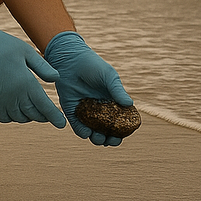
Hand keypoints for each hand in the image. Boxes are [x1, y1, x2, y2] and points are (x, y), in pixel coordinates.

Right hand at [0, 16, 66, 127]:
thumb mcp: (26, 50)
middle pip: (34, 115)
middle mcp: (14, 97)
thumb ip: (43, 67)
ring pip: (20, 118)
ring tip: (33, 108)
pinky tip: (16, 108)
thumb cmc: (0, 45)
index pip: (45, 107)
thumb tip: (57, 79)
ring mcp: (0, 102)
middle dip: (44, 116)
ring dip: (29, 116)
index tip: (62, 124)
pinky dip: (12, 117)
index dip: (55, 117)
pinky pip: (4, 118)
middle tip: (49, 113)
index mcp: (26, 83)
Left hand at [43, 31, 132, 145]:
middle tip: (111, 140)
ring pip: (92, 131)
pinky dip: (82, 132)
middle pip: (106, 130)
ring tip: (99, 138)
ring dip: (97, 138)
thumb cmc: (93, 65)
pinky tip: (86, 133)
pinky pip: (77, 125)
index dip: (122, 131)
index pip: (119, 121)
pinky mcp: (71, 111)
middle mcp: (99, 109)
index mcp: (111, 101)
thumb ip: (118, 90)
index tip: (123, 136)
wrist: (70, 59)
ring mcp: (85, 111)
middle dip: (109, 139)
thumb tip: (130, 105)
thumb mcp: (109, 77)